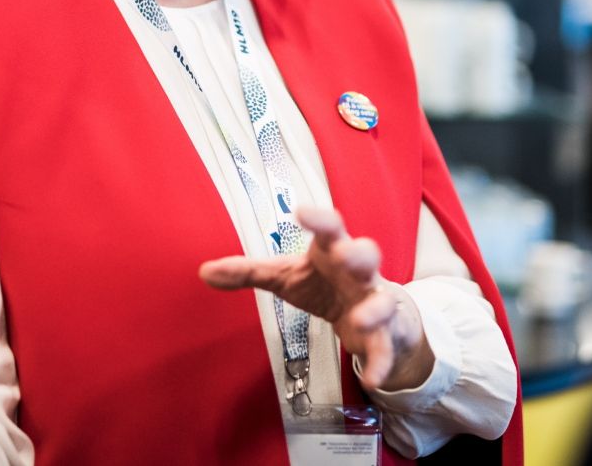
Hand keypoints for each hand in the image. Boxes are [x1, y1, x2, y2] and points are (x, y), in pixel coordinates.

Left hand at [199, 205, 433, 392]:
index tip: (300, 212)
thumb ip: (248, 272)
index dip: (318, 219)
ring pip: (382, 300)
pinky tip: (372, 379)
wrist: (372, 314)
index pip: (330, 228)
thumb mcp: (286, 276)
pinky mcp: (387, 333)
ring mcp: (376, 301)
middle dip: (358, 254)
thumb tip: (204, 271)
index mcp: (332, 251)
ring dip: (374, 309)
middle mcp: (358, 272)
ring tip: (360, 320)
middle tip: (344, 255)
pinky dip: (380, 362)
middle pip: (367, 254)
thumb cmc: (325, 284)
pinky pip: (386, 347)